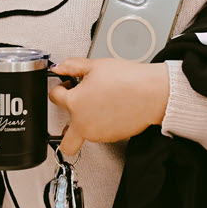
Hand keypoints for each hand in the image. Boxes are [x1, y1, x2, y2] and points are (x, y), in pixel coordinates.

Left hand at [48, 58, 168, 155]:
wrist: (152, 93)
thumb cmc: (128, 79)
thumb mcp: (95, 65)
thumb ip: (71, 66)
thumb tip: (58, 67)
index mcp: (75, 104)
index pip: (54, 98)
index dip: (59, 88)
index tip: (67, 85)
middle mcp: (83, 124)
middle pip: (64, 141)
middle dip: (63, 132)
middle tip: (73, 114)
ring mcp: (98, 134)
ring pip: (83, 136)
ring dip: (86, 122)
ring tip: (100, 103)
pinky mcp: (112, 138)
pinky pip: (100, 135)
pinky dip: (102, 124)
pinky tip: (111, 109)